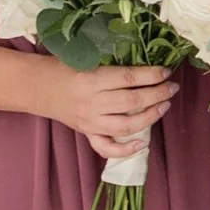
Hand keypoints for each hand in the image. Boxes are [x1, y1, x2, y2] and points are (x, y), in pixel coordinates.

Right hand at [40, 60, 176, 165]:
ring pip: (126, 125)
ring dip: (150, 116)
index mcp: (92, 79)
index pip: (129, 78)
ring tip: (164, 105)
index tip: (166, 71)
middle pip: (132, 102)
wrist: (38, 86)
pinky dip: (126, 149)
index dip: (152, 75)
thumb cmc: (64, 67)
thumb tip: (147, 66)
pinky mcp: (86, 133)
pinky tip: (143, 142)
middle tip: (171, 88)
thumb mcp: (87, 59)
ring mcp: (90, 121)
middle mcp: (92, 102)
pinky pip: (106, 148)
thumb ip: (113, 66)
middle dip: (157, 94)